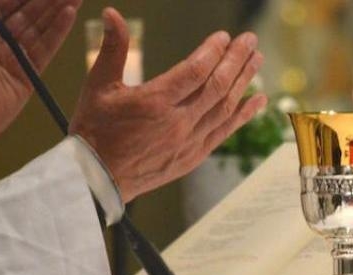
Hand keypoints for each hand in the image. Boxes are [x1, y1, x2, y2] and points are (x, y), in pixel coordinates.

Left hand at [0, 0, 81, 146]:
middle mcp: (2, 40)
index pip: (9, 4)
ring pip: (42, 28)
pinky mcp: (31, 73)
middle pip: (30, 14)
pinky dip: (59, 31)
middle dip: (49, 0)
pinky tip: (69, 15)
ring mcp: (17, 56)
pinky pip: (47, 48)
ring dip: (58, 11)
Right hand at [70, 8, 265, 202]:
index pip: (195, 71)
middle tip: (251, 40)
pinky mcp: (194, 156)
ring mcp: (189, 141)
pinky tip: (258, 100)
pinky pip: (225, 132)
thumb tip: (110, 13)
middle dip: (237, 60)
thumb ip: (112, 48)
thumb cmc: (95, 131)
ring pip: (225, 107)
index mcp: (155, 102)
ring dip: (244, 82)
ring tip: (257, 60)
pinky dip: (244, 115)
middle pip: (217, 86)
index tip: (224, 36)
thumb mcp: (98, 86)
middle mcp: (177, 122)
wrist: (97, 179)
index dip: (213, 51)